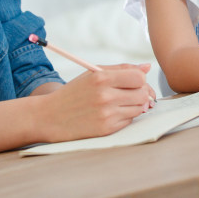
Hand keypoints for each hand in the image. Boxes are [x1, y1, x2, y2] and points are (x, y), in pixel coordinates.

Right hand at [40, 63, 154, 141]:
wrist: (51, 116)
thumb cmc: (74, 92)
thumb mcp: (93, 74)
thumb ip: (121, 69)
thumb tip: (147, 67)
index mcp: (101, 78)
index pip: (139, 77)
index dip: (141, 79)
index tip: (134, 81)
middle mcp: (105, 96)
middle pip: (143, 94)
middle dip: (142, 93)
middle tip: (132, 93)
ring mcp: (106, 114)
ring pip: (139, 108)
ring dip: (134, 105)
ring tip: (119, 102)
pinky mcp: (106, 129)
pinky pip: (129, 120)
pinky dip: (125, 116)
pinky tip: (112, 113)